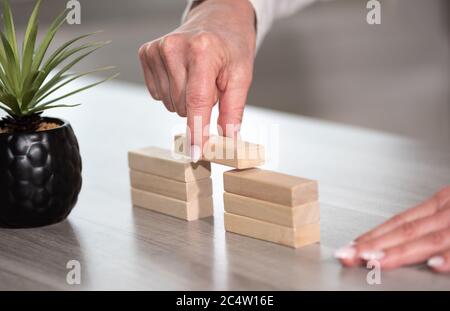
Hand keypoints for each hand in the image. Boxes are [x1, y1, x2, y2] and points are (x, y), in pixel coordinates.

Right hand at [138, 0, 255, 160]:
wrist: (218, 19)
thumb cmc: (232, 48)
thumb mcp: (241, 76)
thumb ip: (233, 111)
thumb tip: (228, 141)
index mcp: (203, 51)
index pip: (197, 102)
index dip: (197, 131)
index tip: (196, 154)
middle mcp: (175, 47)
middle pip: (183, 107)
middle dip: (199, 106)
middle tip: (211, 85)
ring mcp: (157, 49)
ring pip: (170, 103)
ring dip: (186, 99)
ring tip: (198, 77)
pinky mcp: (146, 52)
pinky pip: (157, 94)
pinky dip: (172, 91)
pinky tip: (182, 74)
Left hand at [335, 186, 449, 272]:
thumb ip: (429, 223)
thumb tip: (399, 237)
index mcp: (438, 205)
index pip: (398, 222)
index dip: (372, 235)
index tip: (350, 247)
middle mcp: (445, 212)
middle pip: (404, 230)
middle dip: (373, 245)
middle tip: (348, 256)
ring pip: (428, 239)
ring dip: (399, 251)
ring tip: (374, 261)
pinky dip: (449, 257)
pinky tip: (432, 265)